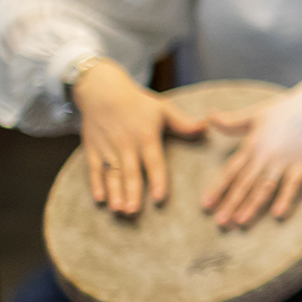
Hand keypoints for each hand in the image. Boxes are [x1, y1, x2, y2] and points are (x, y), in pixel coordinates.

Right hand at [71, 60, 208, 214]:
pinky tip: (99, 199)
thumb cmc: (137, 102)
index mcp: (146, 137)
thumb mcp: (163, 109)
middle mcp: (126, 145)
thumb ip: (184, 123)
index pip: (153, 162)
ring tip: (119, 209)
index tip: (159, 197)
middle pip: (130, 172)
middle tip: (133, 211)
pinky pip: (94, 169)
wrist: (102, 90)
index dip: (157, 180)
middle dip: (132, 192)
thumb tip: (208, 125)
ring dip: (115, 192)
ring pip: (112, 174)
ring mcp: (108, 148)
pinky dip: (95, 184)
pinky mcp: (93, 149)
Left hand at [200, 71, 301, 228]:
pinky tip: (278, 214)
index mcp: (252, 144)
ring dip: (252, 205)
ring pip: (264, 187)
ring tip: (241, 221)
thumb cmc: (287, 108)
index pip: (231, 171)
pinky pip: (292, 186)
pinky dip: (285, 199)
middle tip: (220, 222)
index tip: (206, 205)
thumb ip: (232, 121)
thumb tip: (209, 115)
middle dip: (231, 203)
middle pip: (245, 183)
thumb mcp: (256, 113)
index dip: (218, 188)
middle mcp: (266, 156)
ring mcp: (285, 161)